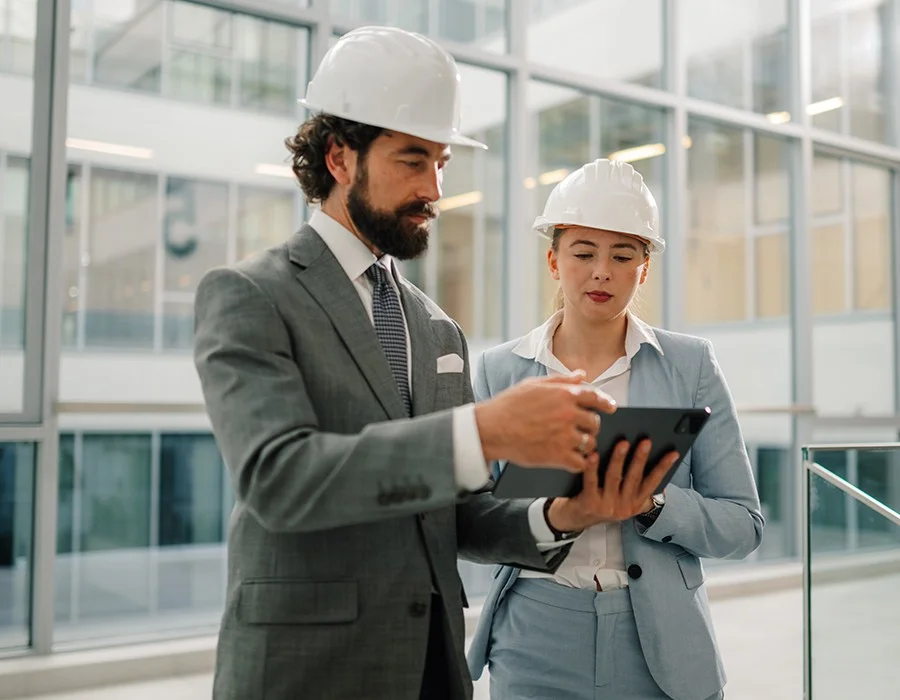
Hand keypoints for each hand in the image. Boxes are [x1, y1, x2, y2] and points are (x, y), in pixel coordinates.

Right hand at [475, 372, 615, 472]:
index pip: (596, 397)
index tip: (610, 408)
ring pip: (590, 443)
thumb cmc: (509, 405)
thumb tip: (582, 375)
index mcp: (564, 394)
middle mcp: (569, 413)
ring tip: (574, 446)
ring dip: (584, 446)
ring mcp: (565, 436)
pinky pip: (581, 463)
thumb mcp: (534, 385)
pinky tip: (571, 460)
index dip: (605, 403)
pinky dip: (578, 463)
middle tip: (582, 430)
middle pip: (595, 423)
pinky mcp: (559, 456)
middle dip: (590, 427)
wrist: (491, 428)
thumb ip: (561, 380)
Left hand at [546, 439, 679, 531]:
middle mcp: (623, 507)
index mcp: (635, 503)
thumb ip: (639, 490)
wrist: (575, 519)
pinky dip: (592, 468)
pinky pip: (591, 482)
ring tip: (623, 442)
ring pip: (614, 478)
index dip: (663, 468)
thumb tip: (658, 473)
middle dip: (641, 458)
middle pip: (634, 478)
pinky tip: (593, 455)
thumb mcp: (624, 500)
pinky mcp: (589, 504)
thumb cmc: (601, 502)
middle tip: (646, 441)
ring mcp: (606, 506)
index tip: (673, 453)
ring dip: (619, 459)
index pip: (652, 482)